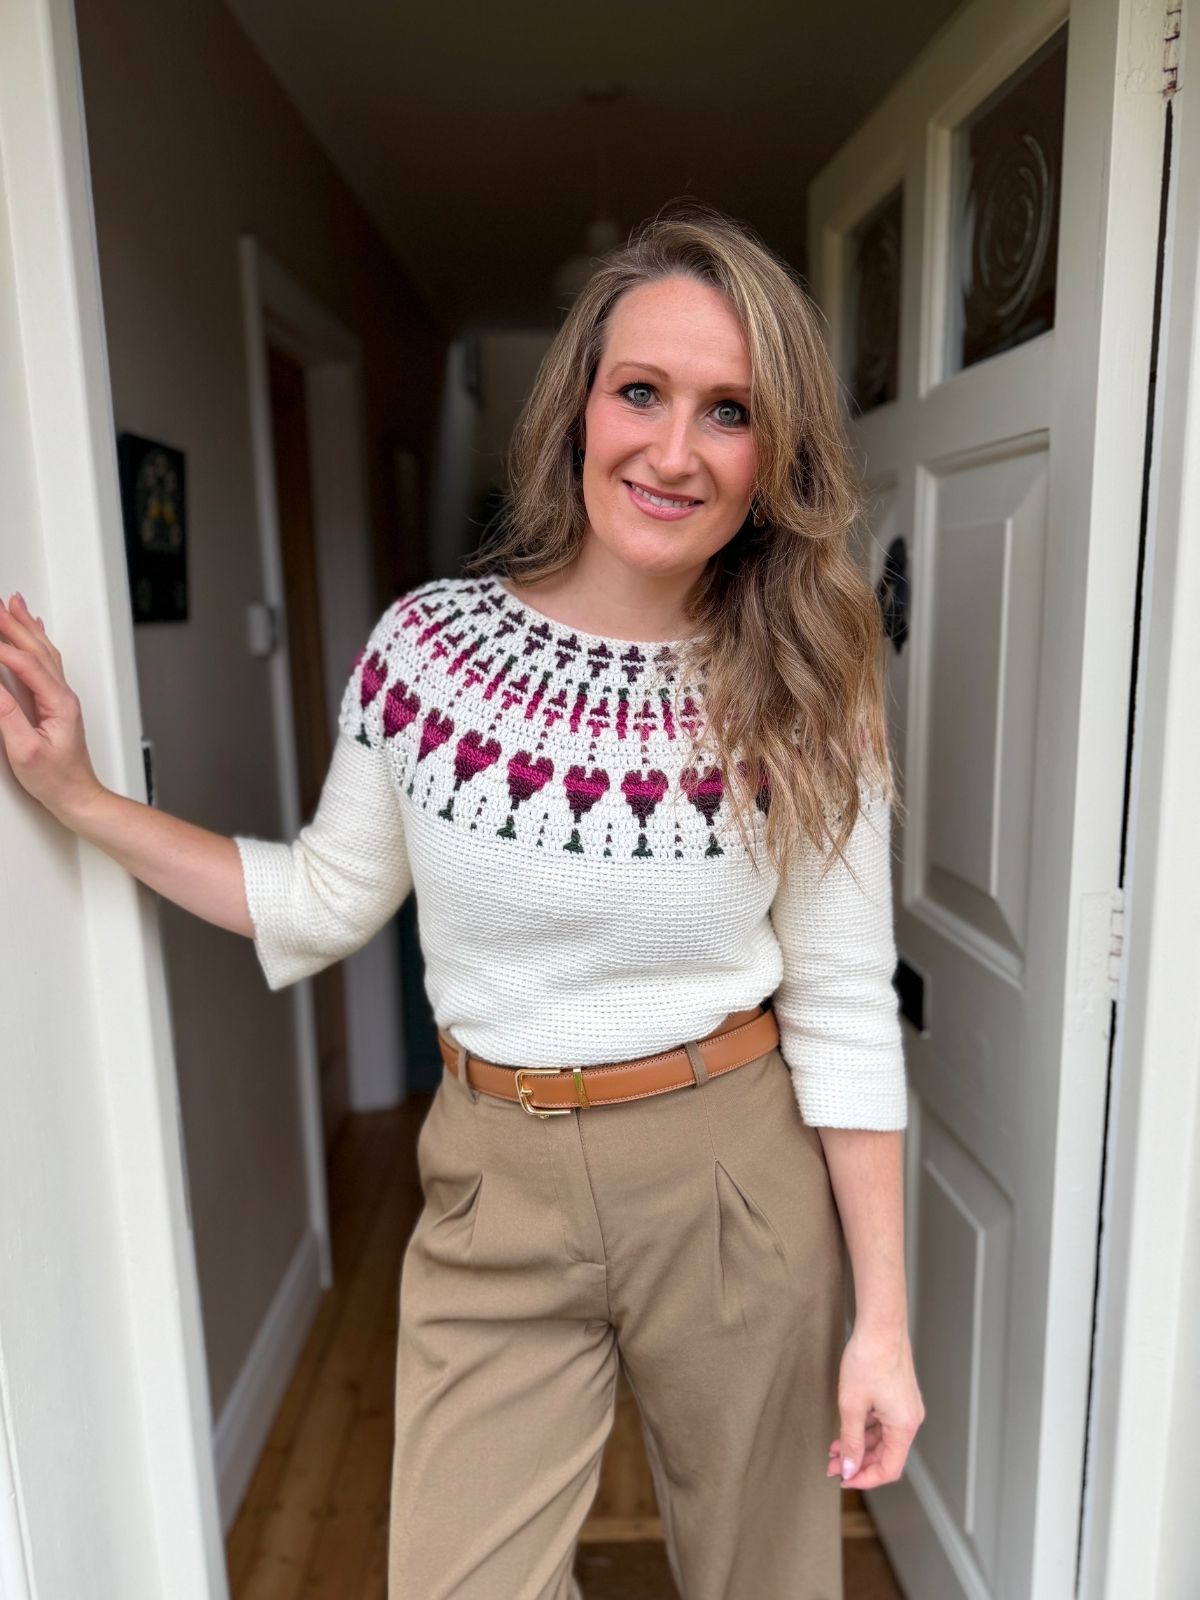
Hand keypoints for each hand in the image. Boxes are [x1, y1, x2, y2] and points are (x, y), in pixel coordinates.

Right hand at [0, 591, 104, 822]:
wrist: (78, 795)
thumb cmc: (57, 779)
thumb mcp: (25, 751)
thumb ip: (7, 716)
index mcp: (58, 703)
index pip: (25, 665)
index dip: (1, 648)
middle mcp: (63, 695)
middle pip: (36, 649)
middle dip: (12, 623)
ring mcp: (61, 696)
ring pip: (43, 651)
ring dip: (25, 625)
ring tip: (11, 603)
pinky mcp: (55, 702)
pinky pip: (46, 661)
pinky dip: (36, 639)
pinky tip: (33, 628)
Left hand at [826, 1320, 924, 1488]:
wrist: (880, 1325)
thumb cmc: (867, 1360)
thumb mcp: (852, 1405)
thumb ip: (850, 1442)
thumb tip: (848, 1469)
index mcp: (904, 1427)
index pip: (889, 1469)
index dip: (865, 1478)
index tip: (842, 1479)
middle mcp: (910, 1420)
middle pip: (886, 1455)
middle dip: (858, 1462)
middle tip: (831, 1465)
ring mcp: (905, 1408)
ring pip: (882, 1439)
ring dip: (858, 1446)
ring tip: (832, 1449)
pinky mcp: (899, 1396)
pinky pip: (882, 1423)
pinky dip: (864, 1430)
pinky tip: (844, 1430)